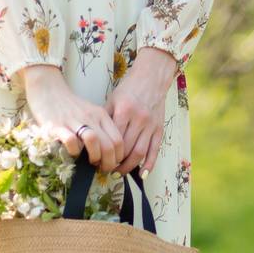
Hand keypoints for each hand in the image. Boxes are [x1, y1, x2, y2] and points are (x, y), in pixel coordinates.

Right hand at [21, 66, 125, 173]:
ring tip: (91, 163)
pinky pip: (71, 142)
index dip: (119, 157)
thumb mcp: (91, 113)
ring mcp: (74, 121)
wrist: (48, 90)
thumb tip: (108, 154)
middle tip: (103, 169)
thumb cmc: (70, 106)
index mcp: (101, 115)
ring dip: (95, 157)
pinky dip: (74, 151)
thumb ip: (100, 129)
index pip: (119, 140)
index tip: (113, 164)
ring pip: (94, 142)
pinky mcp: (58, 126)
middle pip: (110, 144)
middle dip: (109, 163)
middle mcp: (91, 118)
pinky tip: (72, 153)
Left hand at [105, 48, 176, 175]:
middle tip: (106, 170)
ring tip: (120, 173)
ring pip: (139, 152)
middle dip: (115, 162)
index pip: (113, 138)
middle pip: (126, 148)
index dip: (104, 151)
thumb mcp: (112, 99)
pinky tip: (142, 174)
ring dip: (129, 166)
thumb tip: (93, 139)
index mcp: (124, 110)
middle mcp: (138, 119)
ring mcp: (150, 125)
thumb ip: (105, 118)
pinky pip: (155, 150)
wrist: (152, 78)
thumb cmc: (129, 89)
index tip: (97, 160)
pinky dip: (149, 164)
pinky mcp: (160, 128)